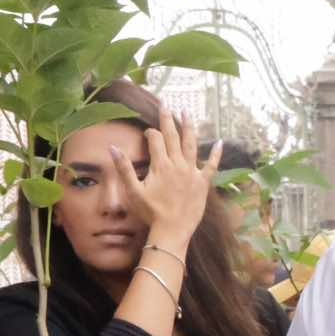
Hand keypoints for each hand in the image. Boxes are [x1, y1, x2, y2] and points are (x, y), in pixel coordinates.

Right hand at [108, 109, 216, 245]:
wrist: (172, 231)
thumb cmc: (151, 213)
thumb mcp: (133, 191)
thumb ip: (124, 168)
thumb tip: (112, 147)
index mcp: (161, 165)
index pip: (156, 139)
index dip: (150, 133)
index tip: (148, 133)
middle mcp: (178, 165)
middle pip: (173, 136)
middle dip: (167, 119)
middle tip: (165, 103)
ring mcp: (192, 173)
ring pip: (191, 145)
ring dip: (189, 127)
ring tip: (186, 112)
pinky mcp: (203, 184)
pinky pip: (211, 166)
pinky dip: (216, 154)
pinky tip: (220, 142)